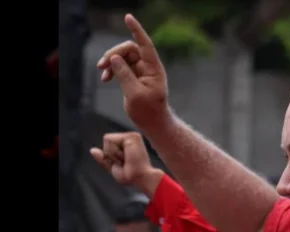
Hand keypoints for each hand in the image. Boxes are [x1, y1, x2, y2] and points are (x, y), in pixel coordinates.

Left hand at [90, 132, 162, 191]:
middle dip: (111, 154)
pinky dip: (115, 151)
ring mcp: (132, 136)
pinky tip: (127, 156)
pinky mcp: (132, 136)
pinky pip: (110, 140)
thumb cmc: (131, 176)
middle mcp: (131, 138)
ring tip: (126, 160)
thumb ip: (103, 158)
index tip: (123, 164)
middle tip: (125, 162)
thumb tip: (92, 150)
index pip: (109, 143)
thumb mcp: (113, 167)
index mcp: (128, 144)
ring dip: (113, 153)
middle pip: (107, 140)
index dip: (110, 156)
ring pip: (108, 139)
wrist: (140, 178)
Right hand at [97, 14, 169, 128]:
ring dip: (110, 62)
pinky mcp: (134, 76)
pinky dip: (111, 70)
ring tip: (102, 73)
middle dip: (114, 53)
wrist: (153, 122)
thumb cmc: (148, 110)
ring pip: (123, 57)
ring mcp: (141, 71)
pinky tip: (105, 78)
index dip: (136, 30)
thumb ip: (125, 75)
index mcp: (154, 68)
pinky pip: (120, 66)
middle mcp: (148, 66)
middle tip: (102, 64)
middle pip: (129, 49)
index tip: (127, 18)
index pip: (145, 44)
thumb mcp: (135, 94)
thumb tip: (115, 57)